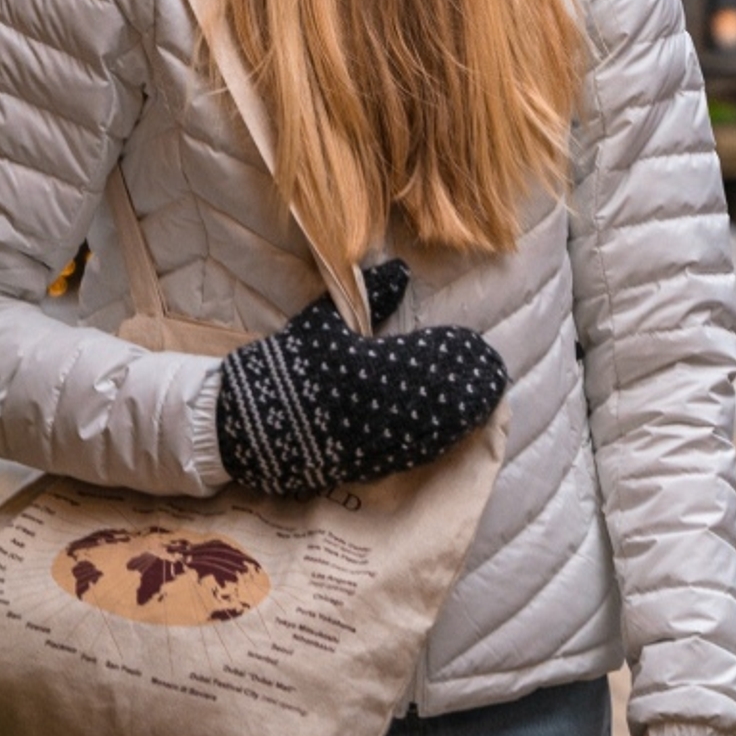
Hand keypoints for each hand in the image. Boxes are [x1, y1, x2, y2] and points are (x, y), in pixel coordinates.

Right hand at [211, 258, 505, 498]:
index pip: (426, 359)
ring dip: (462, 417)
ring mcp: (370, 440)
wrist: (241, 423)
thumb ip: (366, 300)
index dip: (456, 353)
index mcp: (365, 366)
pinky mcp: (362, 465)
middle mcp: (374, 406)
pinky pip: (410, 455)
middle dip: (469, 388)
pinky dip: (436, 442)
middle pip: (438, 398)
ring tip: (485, 403)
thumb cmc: (283, 366)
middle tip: (495, 376)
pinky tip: (454, 433)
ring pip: (431, 430)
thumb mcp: (321, 325)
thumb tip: (399, 271)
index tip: (476, 344)